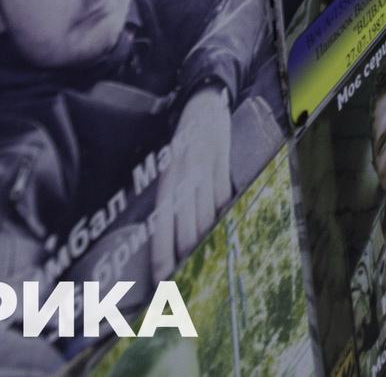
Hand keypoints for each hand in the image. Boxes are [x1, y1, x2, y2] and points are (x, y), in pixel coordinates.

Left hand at [151, 87, 233, 281]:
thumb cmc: (183, 144)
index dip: (161, 255)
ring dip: (207, 239)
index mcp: (166, 184)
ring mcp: (204, 173)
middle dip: (186, 256)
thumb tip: (174, 238)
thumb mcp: (171, 169)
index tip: (161, 280)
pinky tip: (224, 224)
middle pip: (186, 228)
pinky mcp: (222, 165)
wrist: (203, 105)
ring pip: (206, 217)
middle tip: (185, 277)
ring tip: (207, 258)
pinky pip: (223, 197)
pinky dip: (224, 213)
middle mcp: (183, 180)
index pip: (161, 227)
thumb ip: (173, 199)